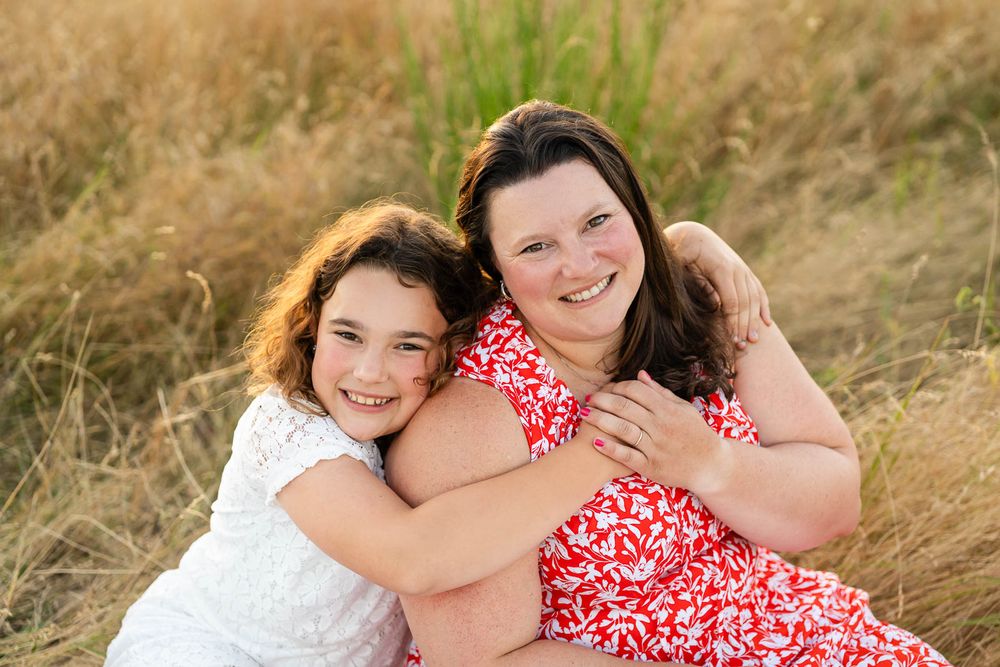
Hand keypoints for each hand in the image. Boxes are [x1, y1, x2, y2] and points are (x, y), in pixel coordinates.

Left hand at [580, 371, 722, 492]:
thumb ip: (660, 393)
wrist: (711, 465)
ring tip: (584, 415)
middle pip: (624, 407)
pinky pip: (626, 455)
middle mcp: (660, 426)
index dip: (617, 387)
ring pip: (622, 429)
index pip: (636, 391)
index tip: (607, 388)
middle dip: (602, 400)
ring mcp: (655, 446)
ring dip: (599, 420)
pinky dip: (610, 448)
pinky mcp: (651, 466)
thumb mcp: (683, 409)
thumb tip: (640, 375)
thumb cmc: (696, 434)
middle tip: (589, 398)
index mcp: (668, 410)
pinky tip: (595, 441)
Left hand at [664, 221, 770, 349]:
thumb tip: (716, 305)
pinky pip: (758, 290)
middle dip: (744, 326)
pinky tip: (767, 322)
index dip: (732, 323)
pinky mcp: (744, 271)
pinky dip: (763, 306)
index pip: (733, 302)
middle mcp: (737, 268)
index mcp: (723, 268)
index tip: (730, 341)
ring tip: (753, 340)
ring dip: (755, 320)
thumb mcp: (681, 267)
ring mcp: (743, 269)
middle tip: (741, 347)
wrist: (691, 234)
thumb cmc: (680, 253)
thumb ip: (697, 284)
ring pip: (754, 298)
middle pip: (746, 303)